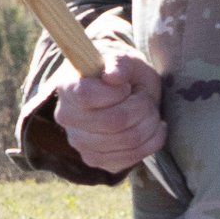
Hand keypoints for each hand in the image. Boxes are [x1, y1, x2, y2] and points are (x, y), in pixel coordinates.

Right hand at [52, 48, 166, 175]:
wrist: (119, 91)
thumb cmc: (122, 72)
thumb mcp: (125, 59)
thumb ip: (119, 63)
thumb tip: (113, 76)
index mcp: (68, 87)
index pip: (87, 96)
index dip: (116, 92)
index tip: (125, 86)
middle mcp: (67, 117)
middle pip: (114, 122)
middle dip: (142, 108)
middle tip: (145, 98)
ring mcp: (79, 142)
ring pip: (127, 141)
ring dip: (150, 124)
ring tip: (150, 111)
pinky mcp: (95, 159)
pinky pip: (130, 158)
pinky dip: (151, 142)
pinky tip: (152, 128)